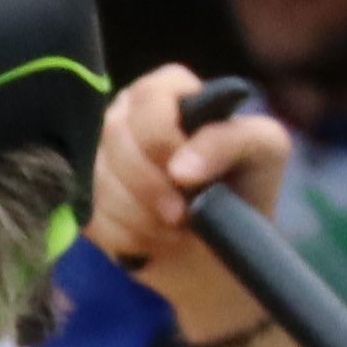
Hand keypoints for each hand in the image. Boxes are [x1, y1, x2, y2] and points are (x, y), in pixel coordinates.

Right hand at [85, 66, 284, 337]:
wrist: (218, 256)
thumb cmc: (243, 192)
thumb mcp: (264, 151)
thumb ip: (230, 140)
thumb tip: (180, 168)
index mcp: (169, 90)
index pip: (149, 98)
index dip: (161, 140)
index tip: (186, 179)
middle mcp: (126, 114)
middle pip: (116, 136)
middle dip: (151, 186)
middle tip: (182, 214)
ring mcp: (98, 154)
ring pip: (98, 179)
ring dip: (141, 216)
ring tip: (173, 230)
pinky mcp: (82, 196)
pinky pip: (88, 213)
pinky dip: (124, 237)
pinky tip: (149, 242)